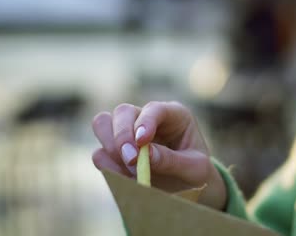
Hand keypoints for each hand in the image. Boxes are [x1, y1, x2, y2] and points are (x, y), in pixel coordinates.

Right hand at [91, 101, 226, 209]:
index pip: (154, 109)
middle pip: (122, 112)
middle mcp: (147, 118)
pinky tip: (127, 178)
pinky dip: (108, 166)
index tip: (142, 142)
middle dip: (122, 135)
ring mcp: (128, 132)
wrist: (187, 186)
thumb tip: (146, 155)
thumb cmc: (195, 172)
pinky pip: (99, 153)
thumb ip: (172, 160)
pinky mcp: (115, 151)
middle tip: (131, 160)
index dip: (145, 122)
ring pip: (102, 123)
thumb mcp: (194, 168)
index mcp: (174, 115)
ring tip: (131, 169)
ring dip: (110, 147)